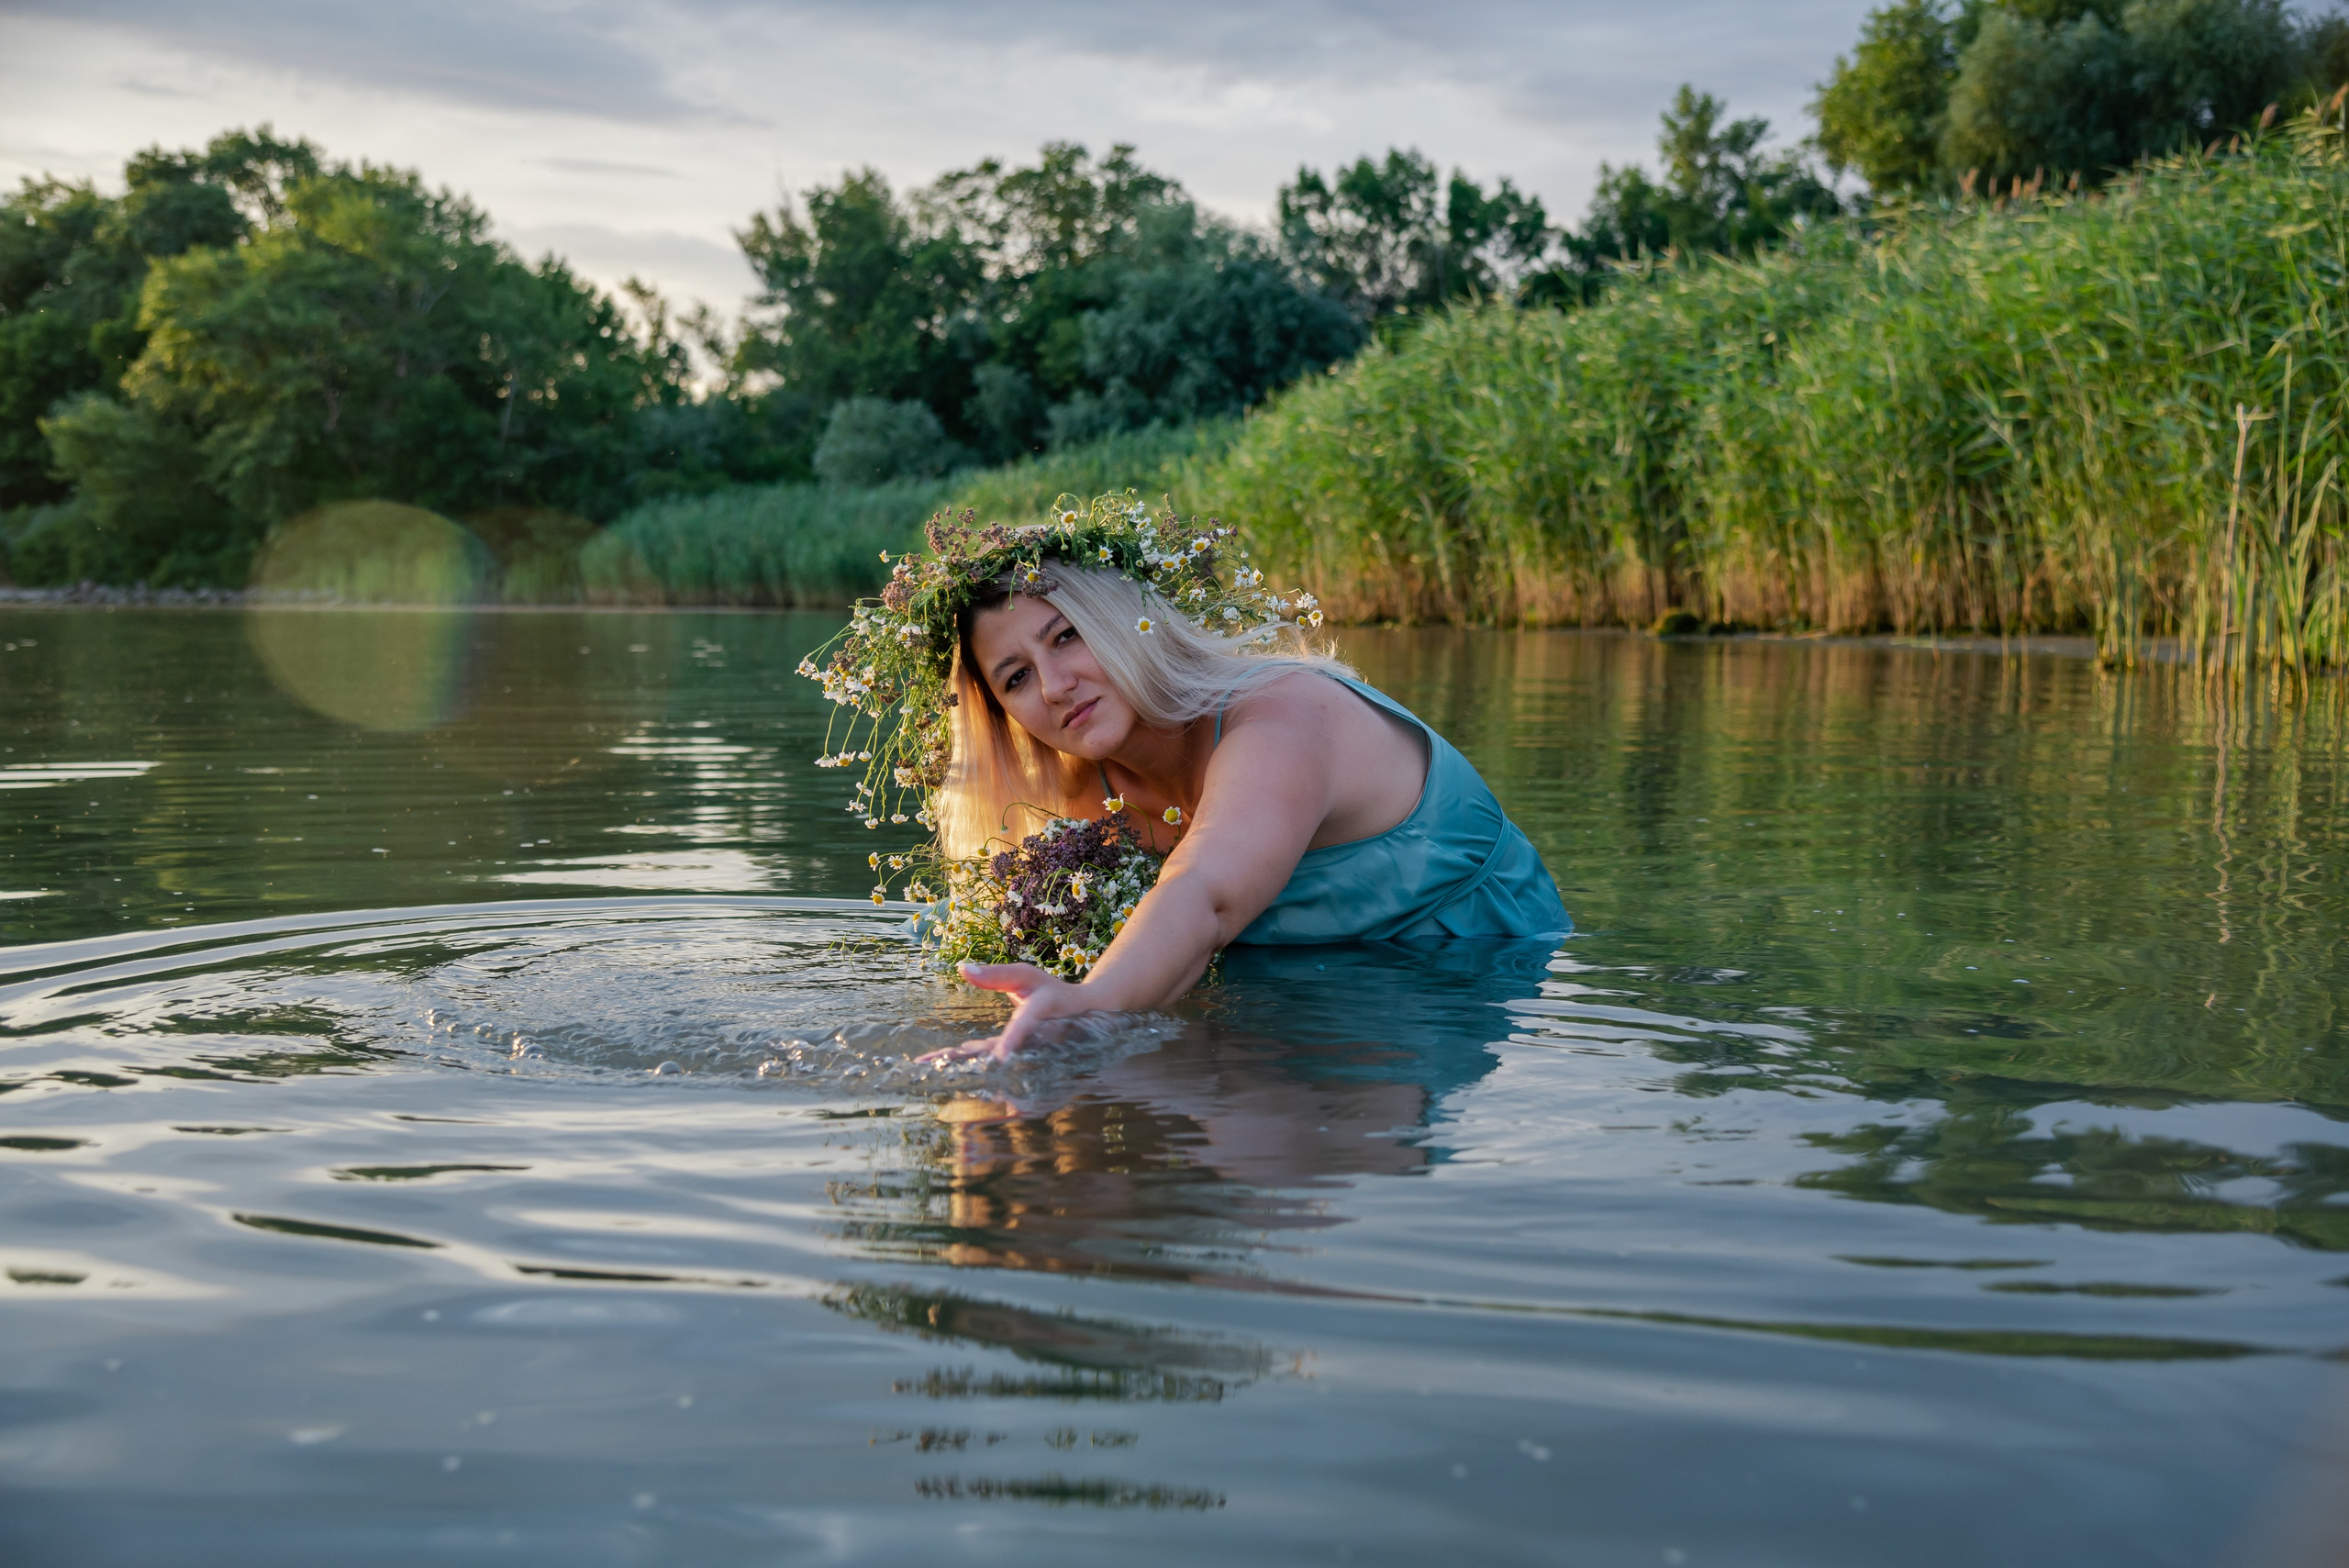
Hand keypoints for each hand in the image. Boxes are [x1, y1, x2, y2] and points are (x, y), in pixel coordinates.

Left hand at [919, 961, 1091, 1060]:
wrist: (1077, 1016)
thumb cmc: (1050, 990)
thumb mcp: (1026, 976)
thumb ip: (996, 975)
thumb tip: (963, 968)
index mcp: (1039, 1012)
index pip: (1024, 1026)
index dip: (1012, 1041)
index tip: (1000, 1058)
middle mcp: (1032, 1039)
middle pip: (998, 1052)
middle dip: (966, 1060)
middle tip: (931, 1064)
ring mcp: (1021, 1054)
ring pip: (988, 1060)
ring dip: (958, 1063)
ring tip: (926, 1064)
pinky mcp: (1011, 1061)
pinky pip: (985, 1060)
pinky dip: (963, 1061)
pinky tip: (938, 1063)